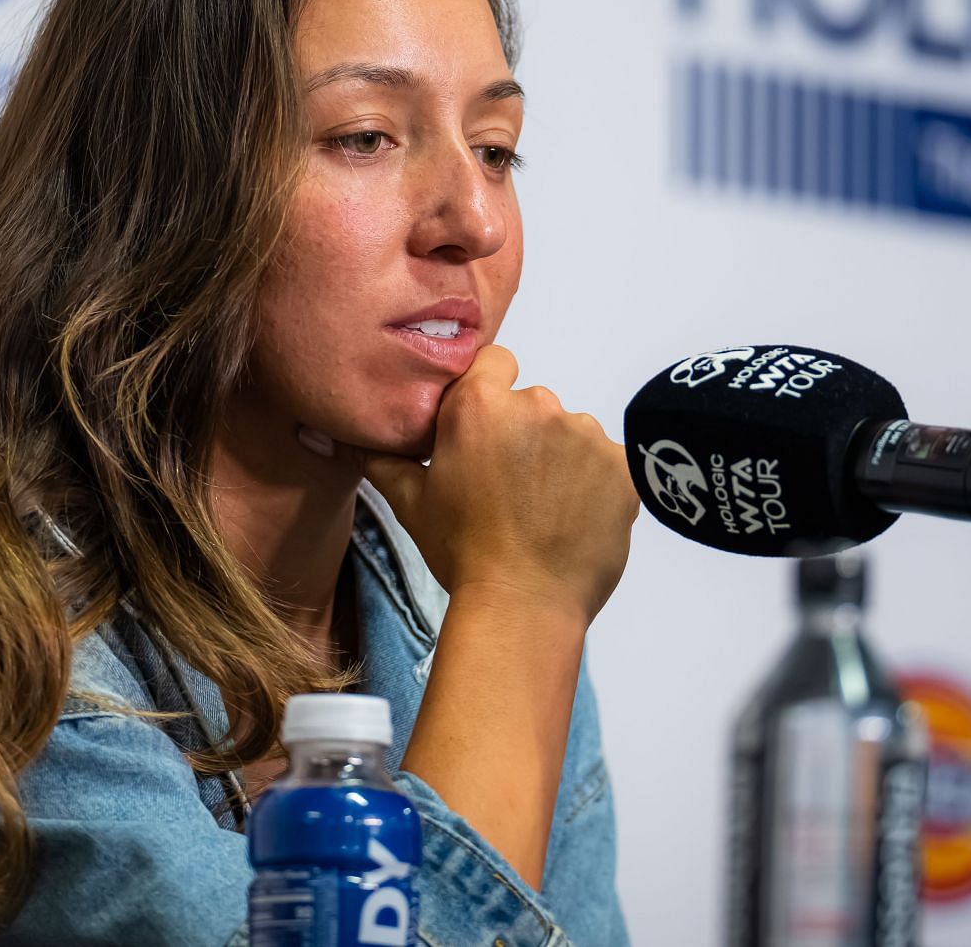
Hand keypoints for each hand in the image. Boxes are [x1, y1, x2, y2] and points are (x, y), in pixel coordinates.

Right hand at [361, 344, 638, 625]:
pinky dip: (594, 484)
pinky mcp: (621, 466)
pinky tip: (574, 519)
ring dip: (560, 459)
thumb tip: (349, 439)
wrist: (523, 606)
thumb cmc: (462, 553)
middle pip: (533, 403)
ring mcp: (585, 435)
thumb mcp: (412, 504)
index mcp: (481, 406)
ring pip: (571, 432)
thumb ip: (384, 460)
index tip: (485, 431)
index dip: (488, 393)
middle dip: (523, 434)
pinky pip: (606, 462)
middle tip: (509, 484)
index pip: (495, 363)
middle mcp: (538, 406)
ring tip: (544, 508)